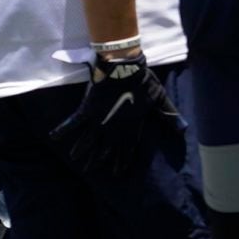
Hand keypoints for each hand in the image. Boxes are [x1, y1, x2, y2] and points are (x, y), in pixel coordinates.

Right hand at [49, 49, 180, 177]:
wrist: (124, 67)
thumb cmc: (143, 81)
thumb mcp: (159, 99)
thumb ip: (169, 115)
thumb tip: (184, 129)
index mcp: (131, 126)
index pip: (126, 148)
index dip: (122, 160)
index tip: (118, 172)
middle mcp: (114, 128)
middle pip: (105, 149)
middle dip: (100, 160)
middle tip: (93, 171)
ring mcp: (99, 120)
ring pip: (89, 141)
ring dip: (83, 152)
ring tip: (77, 162)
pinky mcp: (87, 110)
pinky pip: (72, 123)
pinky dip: (62, 130)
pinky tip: (54, 138)